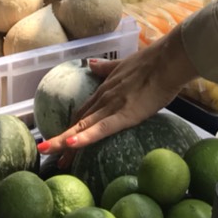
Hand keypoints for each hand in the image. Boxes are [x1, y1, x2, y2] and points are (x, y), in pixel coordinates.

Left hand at [38, 31, 197, 152]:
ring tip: (51, 156)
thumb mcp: (124, 64)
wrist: (168, 60)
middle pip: (78, 122)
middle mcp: (104, 98)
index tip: (61, 140)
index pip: (83, 111)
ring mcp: (112, 106)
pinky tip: (71, 144)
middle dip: (62, 139)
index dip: (71, 126)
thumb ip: (106, 68)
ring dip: (65, 142)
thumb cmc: (153, 63)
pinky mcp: (124, 114)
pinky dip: (85, 137)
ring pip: (83, 126)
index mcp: (105, 89)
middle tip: (49, 154)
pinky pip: (102, 128)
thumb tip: (91, 64)